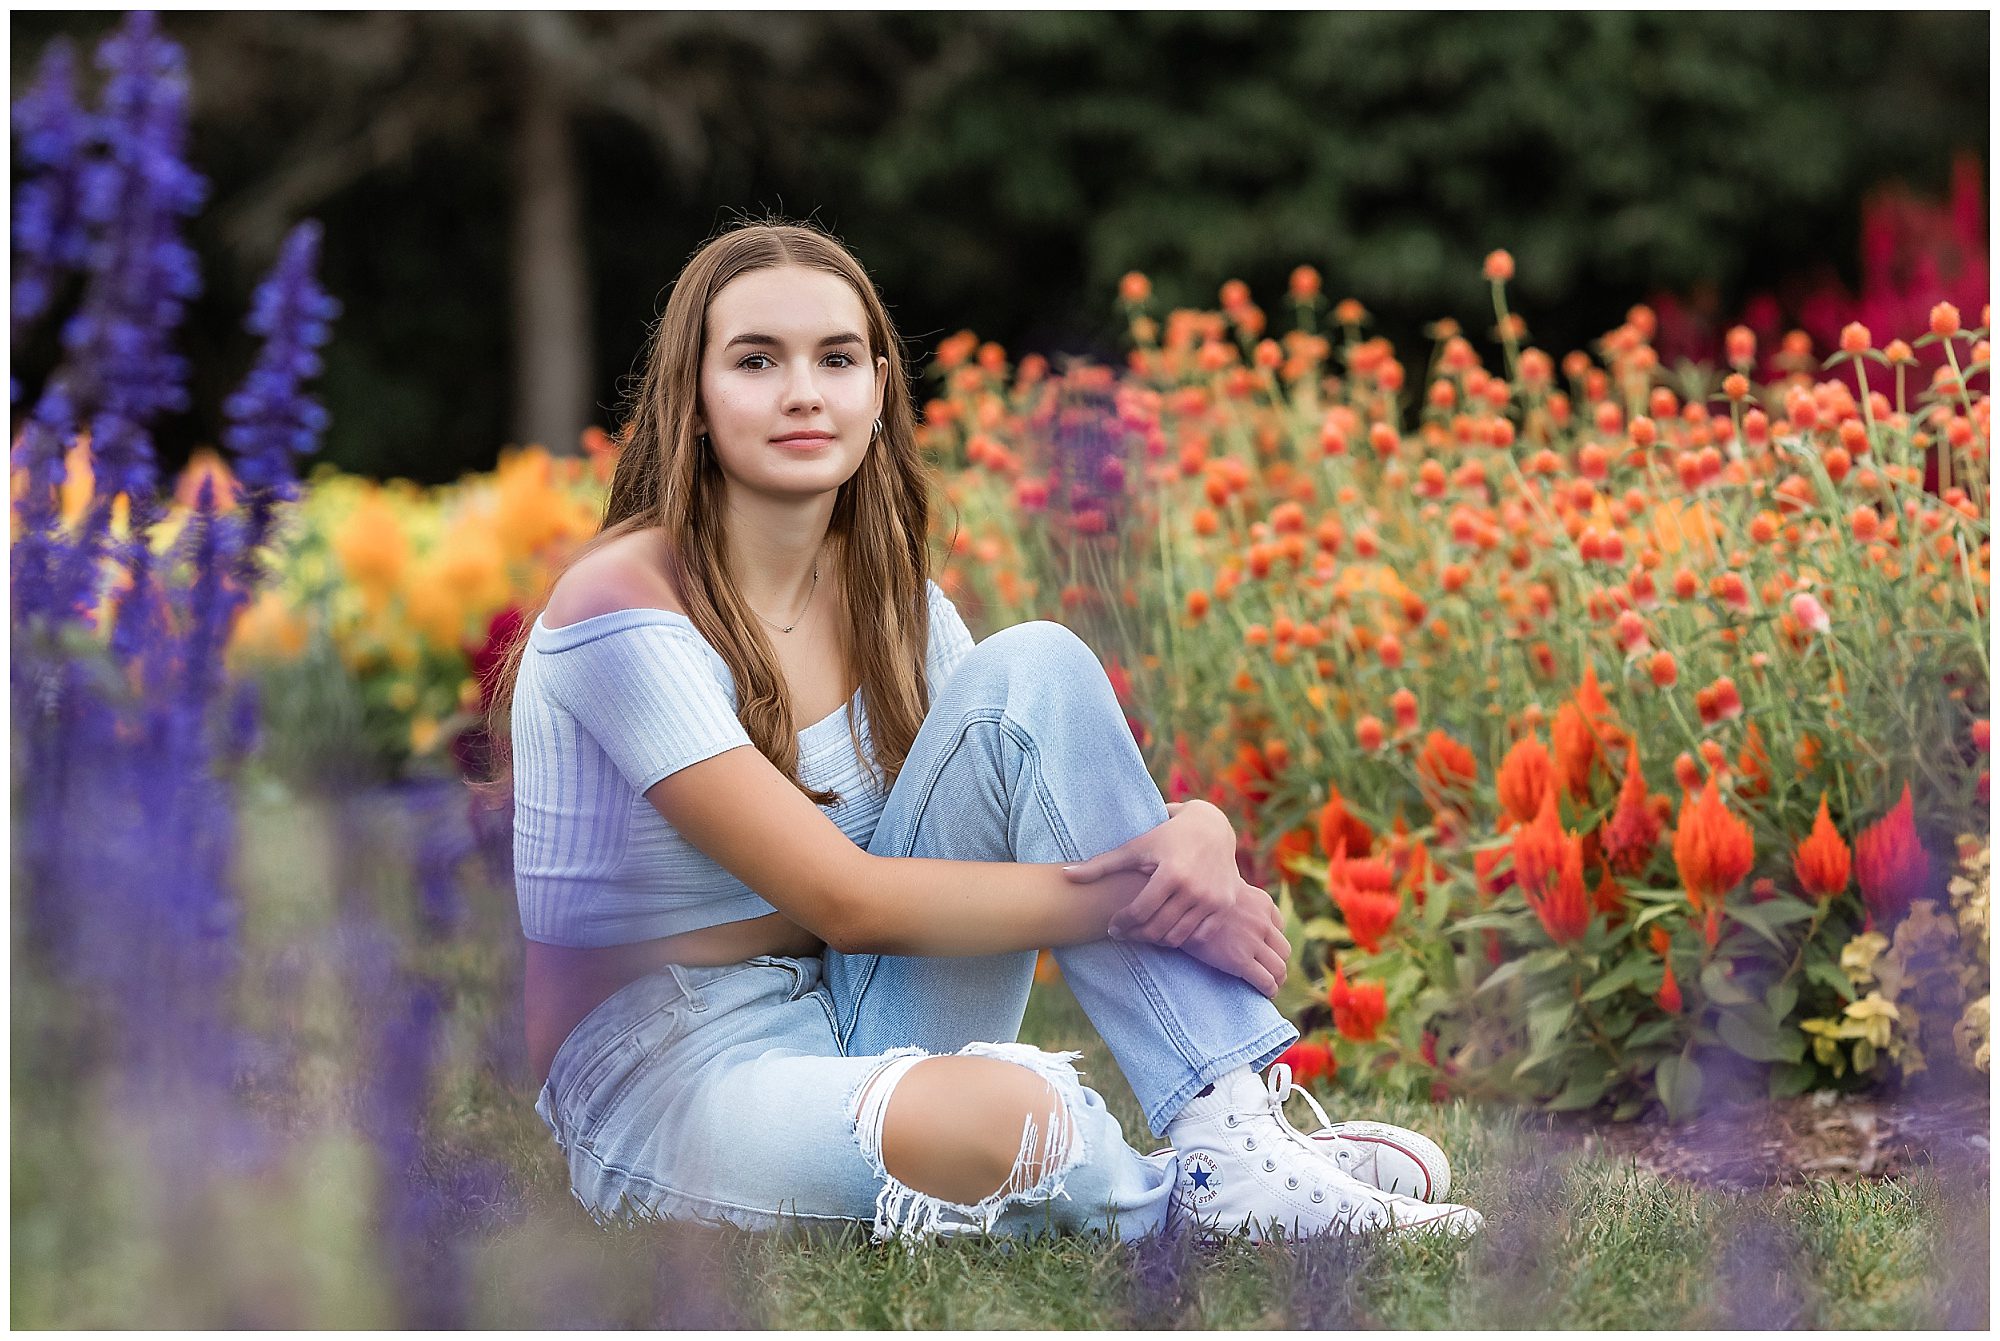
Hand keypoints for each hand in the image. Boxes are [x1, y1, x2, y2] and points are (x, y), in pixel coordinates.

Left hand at [1060, 802, 1291, 995]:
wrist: (1212, 827)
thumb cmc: (1166, 836)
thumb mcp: (1135, 847)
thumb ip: (1101, 864)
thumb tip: (1065, 874)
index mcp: (1171, 873)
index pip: (1140, 912)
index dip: (1121, 924)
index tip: (1111, 927)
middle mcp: (1195, 889)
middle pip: (1157, 928)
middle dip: (1136, 935)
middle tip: (1123, 934)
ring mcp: (1213, 900)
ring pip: (1177, 936)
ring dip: (1156, 940)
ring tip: (1142, 933)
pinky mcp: (1224, 906)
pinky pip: (1198, 936)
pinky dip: (1180, 938)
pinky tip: (1165, 930)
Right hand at [1181, 883, 1291, 998]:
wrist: (1177, 909)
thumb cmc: (1196, 900)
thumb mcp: (1224, 890)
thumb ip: (1239, 899)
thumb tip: (1239, 912)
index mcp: (1262, 903)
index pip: (1278, 927)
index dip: (1271, 942)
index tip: (1263, 950)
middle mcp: (1262, 922)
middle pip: (1283, 950)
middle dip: (1277, 963)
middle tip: (1269, 973)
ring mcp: (1253, 942)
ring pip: (1279, 968)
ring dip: (1276, 979)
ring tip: (1269, 986)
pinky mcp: (1241, 961)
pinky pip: (1266, 981)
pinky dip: (1269, 990)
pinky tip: (1264, 993)